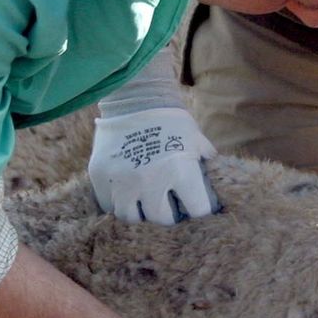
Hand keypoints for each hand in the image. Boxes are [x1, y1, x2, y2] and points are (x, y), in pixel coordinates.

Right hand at [88, 107, 220, 224]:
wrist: (135, 97)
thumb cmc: (171, 121)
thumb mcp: (195, 140)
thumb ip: (205, 163)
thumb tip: (216, 180)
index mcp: (180, 171)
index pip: (197, 210)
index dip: (198, 207)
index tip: (194, 204)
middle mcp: (151, 181)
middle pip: (162, 219)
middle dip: (168, 213)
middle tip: (167, 204)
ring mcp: (122, 180)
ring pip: (131, 217)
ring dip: (140, 211)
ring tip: (144, 200)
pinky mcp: (100, 176)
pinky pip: (108, 204)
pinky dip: (118, 201)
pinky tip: (126, 192)